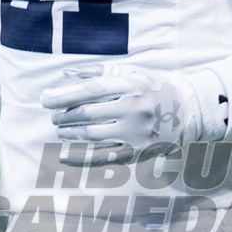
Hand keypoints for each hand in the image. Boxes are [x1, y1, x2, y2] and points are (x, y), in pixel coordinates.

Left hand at [40, 64, 201, 163]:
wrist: (185, 111)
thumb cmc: (150, 88)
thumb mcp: (129, 73)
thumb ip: (96, 73)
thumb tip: (64, 74)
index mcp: (131, 84)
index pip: (89, 90)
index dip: (64, 95)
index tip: (45, 99)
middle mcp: (134, 108)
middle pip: (89, 113)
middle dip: (64, 115)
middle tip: (53, 116)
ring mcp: (136, 132)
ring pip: (92, 135)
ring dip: (71, 133)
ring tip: (60, 130)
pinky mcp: (137, 152)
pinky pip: (103, 158)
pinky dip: (81, 158)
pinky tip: (65, 156)